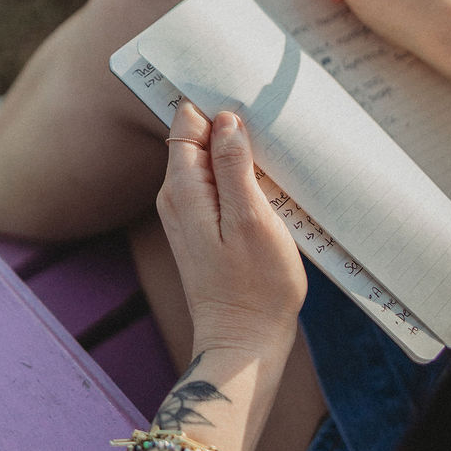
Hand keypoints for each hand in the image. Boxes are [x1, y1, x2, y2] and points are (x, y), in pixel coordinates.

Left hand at [156, 100, 306, 358]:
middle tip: (271, 135)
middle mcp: (176, 196)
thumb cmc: (256, 286)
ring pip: (211, 160)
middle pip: (199, 137)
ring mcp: (187, 212)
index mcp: (183, 188)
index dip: (218, 108)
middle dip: (231, 129)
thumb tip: (225, 119)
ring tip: (274, 163)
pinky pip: (218, 184)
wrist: (244, 344)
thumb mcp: (253, 218)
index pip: (187, 120)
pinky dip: (241, 179)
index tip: (251, 106)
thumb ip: (235, 165)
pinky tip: (267, 189)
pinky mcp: (203, 227)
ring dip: (240, 155)